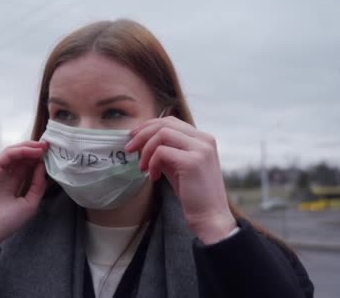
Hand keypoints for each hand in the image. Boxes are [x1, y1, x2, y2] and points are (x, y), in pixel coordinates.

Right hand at [0, 140, 47, 259]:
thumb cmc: (6, 222)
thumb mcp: (30, 203)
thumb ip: (38, 185)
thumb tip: (42, 166)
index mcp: (11, 185)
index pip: (26, 168)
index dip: (38, 160)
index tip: (51, 156)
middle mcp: (3, 176)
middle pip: (21, 158)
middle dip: (35, 151)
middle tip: (49, 146)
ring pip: (14, 153)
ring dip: (29, 147)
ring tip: (43, 146)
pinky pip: (8, 154)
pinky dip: (21, 150)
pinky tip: (33, 151)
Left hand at [125, 117, 235, 243]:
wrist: (210, 217)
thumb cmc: (193, 195)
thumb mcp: (178, 167)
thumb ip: (166, 152)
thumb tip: (143, 141)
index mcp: (203, 139)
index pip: (171, 121)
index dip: (149, 126)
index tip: (134, 137)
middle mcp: (204, 139)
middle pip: (165, 124)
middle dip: (142, 134)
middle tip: (129, 149)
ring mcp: (200, 149)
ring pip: (162, 134)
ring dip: (146, 149)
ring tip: (142, 167)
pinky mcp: (192, 161)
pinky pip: (162, 152)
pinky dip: (152, 163)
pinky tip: (153, 177)